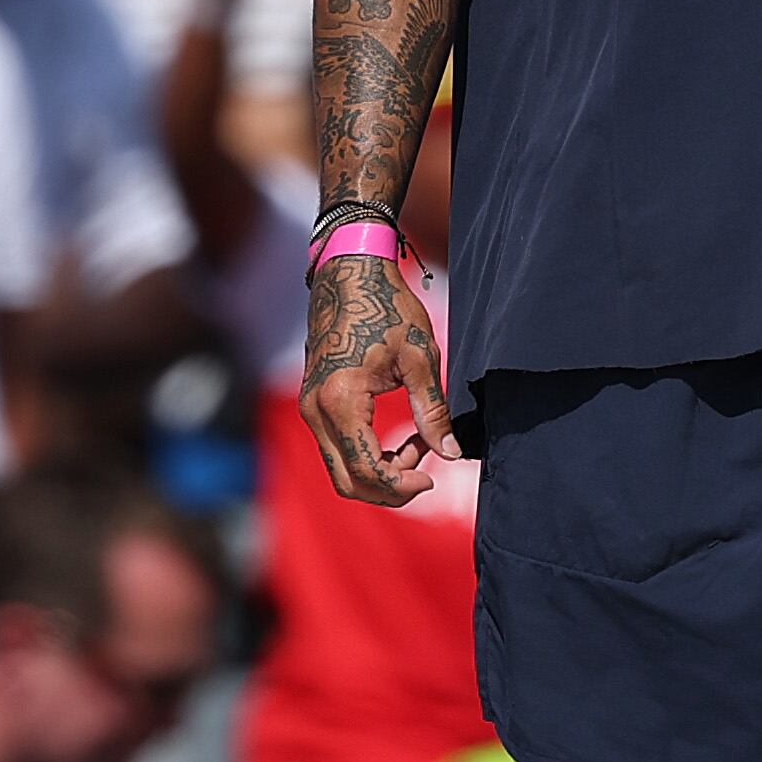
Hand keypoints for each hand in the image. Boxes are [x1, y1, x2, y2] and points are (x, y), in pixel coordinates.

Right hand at [299, 247, 456, 504]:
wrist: (350, 274)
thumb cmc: (388, 308)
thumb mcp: (419, 358)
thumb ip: (433, 411)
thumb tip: (452, 453)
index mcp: (341, 401)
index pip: (368, 470)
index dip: (403, 485)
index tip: (434, 475)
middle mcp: (316, 410)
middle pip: (347, 482)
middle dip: (390, 488)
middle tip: (427, 468)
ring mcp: (310, 407)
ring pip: (340, 469)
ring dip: (380, 472)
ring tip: (419, 444)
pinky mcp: (314, 403)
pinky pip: (337, 449)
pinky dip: (367, 456)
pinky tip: (400, 436)